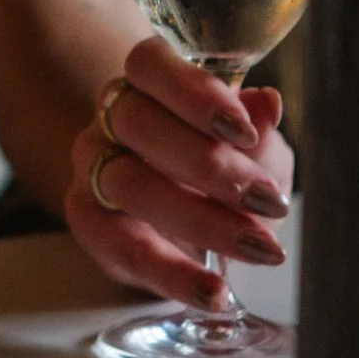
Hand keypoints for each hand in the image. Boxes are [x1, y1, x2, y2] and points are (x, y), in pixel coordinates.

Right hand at [64, 35, 295, 307]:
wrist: (172, 213)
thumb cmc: (214, 164)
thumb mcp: (247, 145)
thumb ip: (255, 128)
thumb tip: (268, 105)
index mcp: (144, 83)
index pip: (149, 65)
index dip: (194, 92)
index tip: (245, 128)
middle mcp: (108, 120)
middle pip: (139, 125)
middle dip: (209, 165)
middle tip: (268, 199)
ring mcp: (91, 171)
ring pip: (130, 186)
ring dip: (202, 221)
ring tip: (260, 247)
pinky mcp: (90, 226)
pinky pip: (126, 250)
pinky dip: (176, 276)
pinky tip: (216, 293)